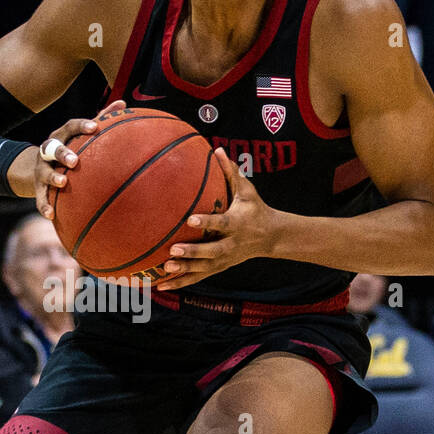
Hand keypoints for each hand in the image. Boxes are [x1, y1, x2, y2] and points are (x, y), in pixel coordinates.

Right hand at [33, 103, 125, 219]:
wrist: (39, 166)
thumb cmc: (70, 147)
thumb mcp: (81, 134)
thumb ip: (101, 118)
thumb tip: (123, 103)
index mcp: (61, 136)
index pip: (69, 127)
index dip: (81, 126)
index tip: (95, 127)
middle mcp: (47, 150)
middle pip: (51, 148)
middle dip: (62, 153)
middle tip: (75, 161)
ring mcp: (41, 169)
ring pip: (44, 172)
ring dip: (52, 177)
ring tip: (63, 183)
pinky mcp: (37, 187)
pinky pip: (39, 197)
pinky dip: (44, 205)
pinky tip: (50, 215)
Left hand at [156, 148, 277, 289]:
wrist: (271, 237)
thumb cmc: (255, 208)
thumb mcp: (247, 190)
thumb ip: (231, 172)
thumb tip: (217, 148)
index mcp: (238, 223)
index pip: (222, 224)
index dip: (208, 222)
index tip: (191, 219)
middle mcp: (232, 244)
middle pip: (212, 252)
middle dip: (194, 252)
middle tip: (173, 250)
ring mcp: (225, 259)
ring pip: (204, 268)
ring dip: (185, 270)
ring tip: (164, 269)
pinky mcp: (219, 268)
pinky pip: (198, 277)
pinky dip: (181, 282)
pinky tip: (162, 285)